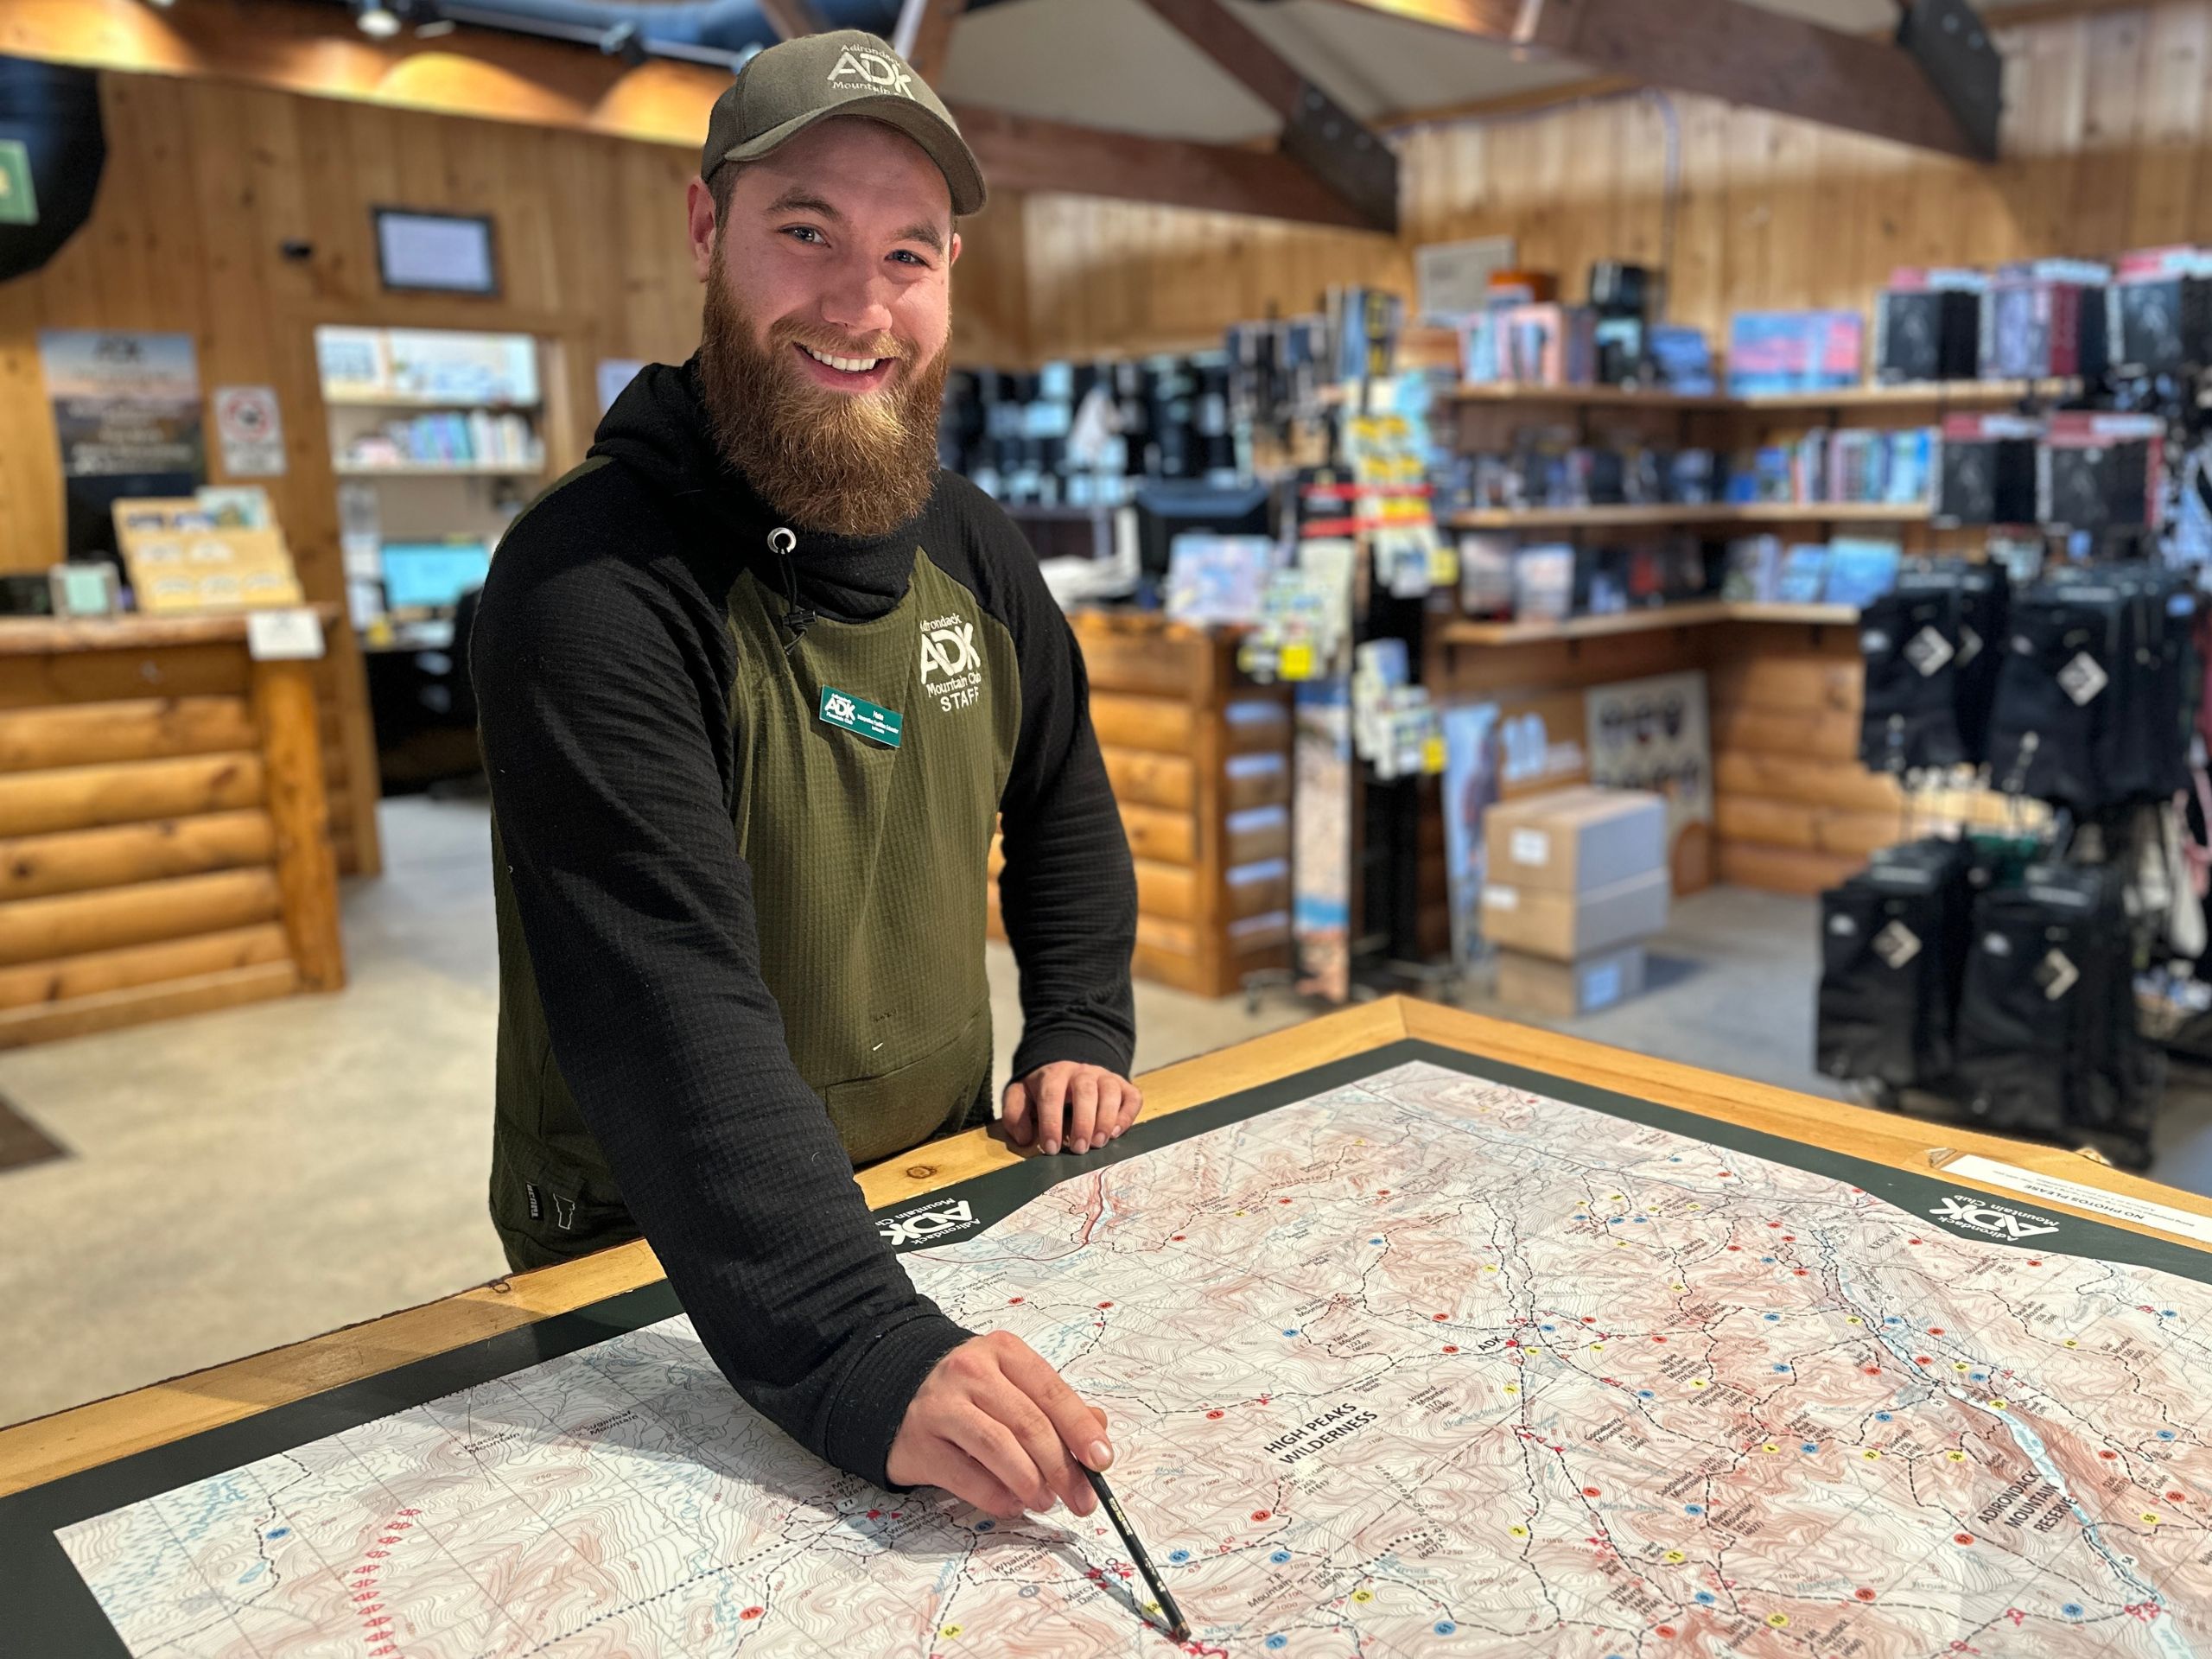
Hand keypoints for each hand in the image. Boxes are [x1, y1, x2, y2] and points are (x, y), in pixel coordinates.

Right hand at [886, 1331, 1113, 1518]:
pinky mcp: (921, 1443)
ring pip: (1000, 1449)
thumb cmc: (966, 1390)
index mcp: (1003, 1352)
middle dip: (1063, 1469)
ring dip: (1032, 1484)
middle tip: (1082, 1499)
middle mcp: (971, 1373)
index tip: (1102, 1461)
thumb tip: (1099, 1433)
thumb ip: (1054, 1405)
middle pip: (1029, 1424)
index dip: (1081, 1429)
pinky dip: (998, 1497)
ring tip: (1045, 1500)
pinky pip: (969, 1478)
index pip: (1052, 1391)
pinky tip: (1013, 1503)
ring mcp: (942, 1407)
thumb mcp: (1011, 1381)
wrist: (891, 1387)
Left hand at [1003, 1062, 1142, 1154]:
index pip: (1051, 1095)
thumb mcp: (1020, 1097)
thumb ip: (1015, 1114)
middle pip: (1085, 1090)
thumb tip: (1024, 1137)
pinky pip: (1132, 1097)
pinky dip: (1127, 1115)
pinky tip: (1117, 1132)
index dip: (1051, 1122)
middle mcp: (1082, 1072)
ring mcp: (1104, 1077)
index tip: (1052, 1148)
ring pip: (1111, 1091)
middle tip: (1079, 1149)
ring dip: (1106, 1119)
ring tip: (1098, 1143)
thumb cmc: (1043, 1091)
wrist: (1067, 1071)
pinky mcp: (1123, 1086)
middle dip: (1083, 1121)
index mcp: (1053, 1074)